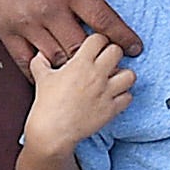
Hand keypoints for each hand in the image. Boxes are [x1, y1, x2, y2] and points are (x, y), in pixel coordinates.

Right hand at [0, 0, 139, 71]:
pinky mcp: (5, 28)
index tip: (134, 48)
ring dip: (72, 67)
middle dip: (99, 58)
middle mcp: (49, 8)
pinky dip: (40, 71)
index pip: (104, 20)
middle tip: (111, 64)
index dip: (123, 38)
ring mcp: (26, 21)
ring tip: (84, 71)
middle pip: (81, 47)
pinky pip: (25, 60)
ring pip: (56, 57)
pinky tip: (52, 73)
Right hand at [21, 33, 134, 159]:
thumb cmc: (46, 104)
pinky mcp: (112, 109)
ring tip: (113, 79)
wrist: (53, 131)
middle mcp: (97, 75)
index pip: (99, 38)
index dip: (98, 41)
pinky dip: (123, 97)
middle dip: (112, 54)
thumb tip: (39, 55)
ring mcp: (107, 92)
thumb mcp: (41, 78)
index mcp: (80, 63)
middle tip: (105, 61)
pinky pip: (128, 97)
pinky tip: (113, 97)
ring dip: (123, 76)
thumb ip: (40, 62)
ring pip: (130, 75)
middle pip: (117, 51)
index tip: (94, 48)